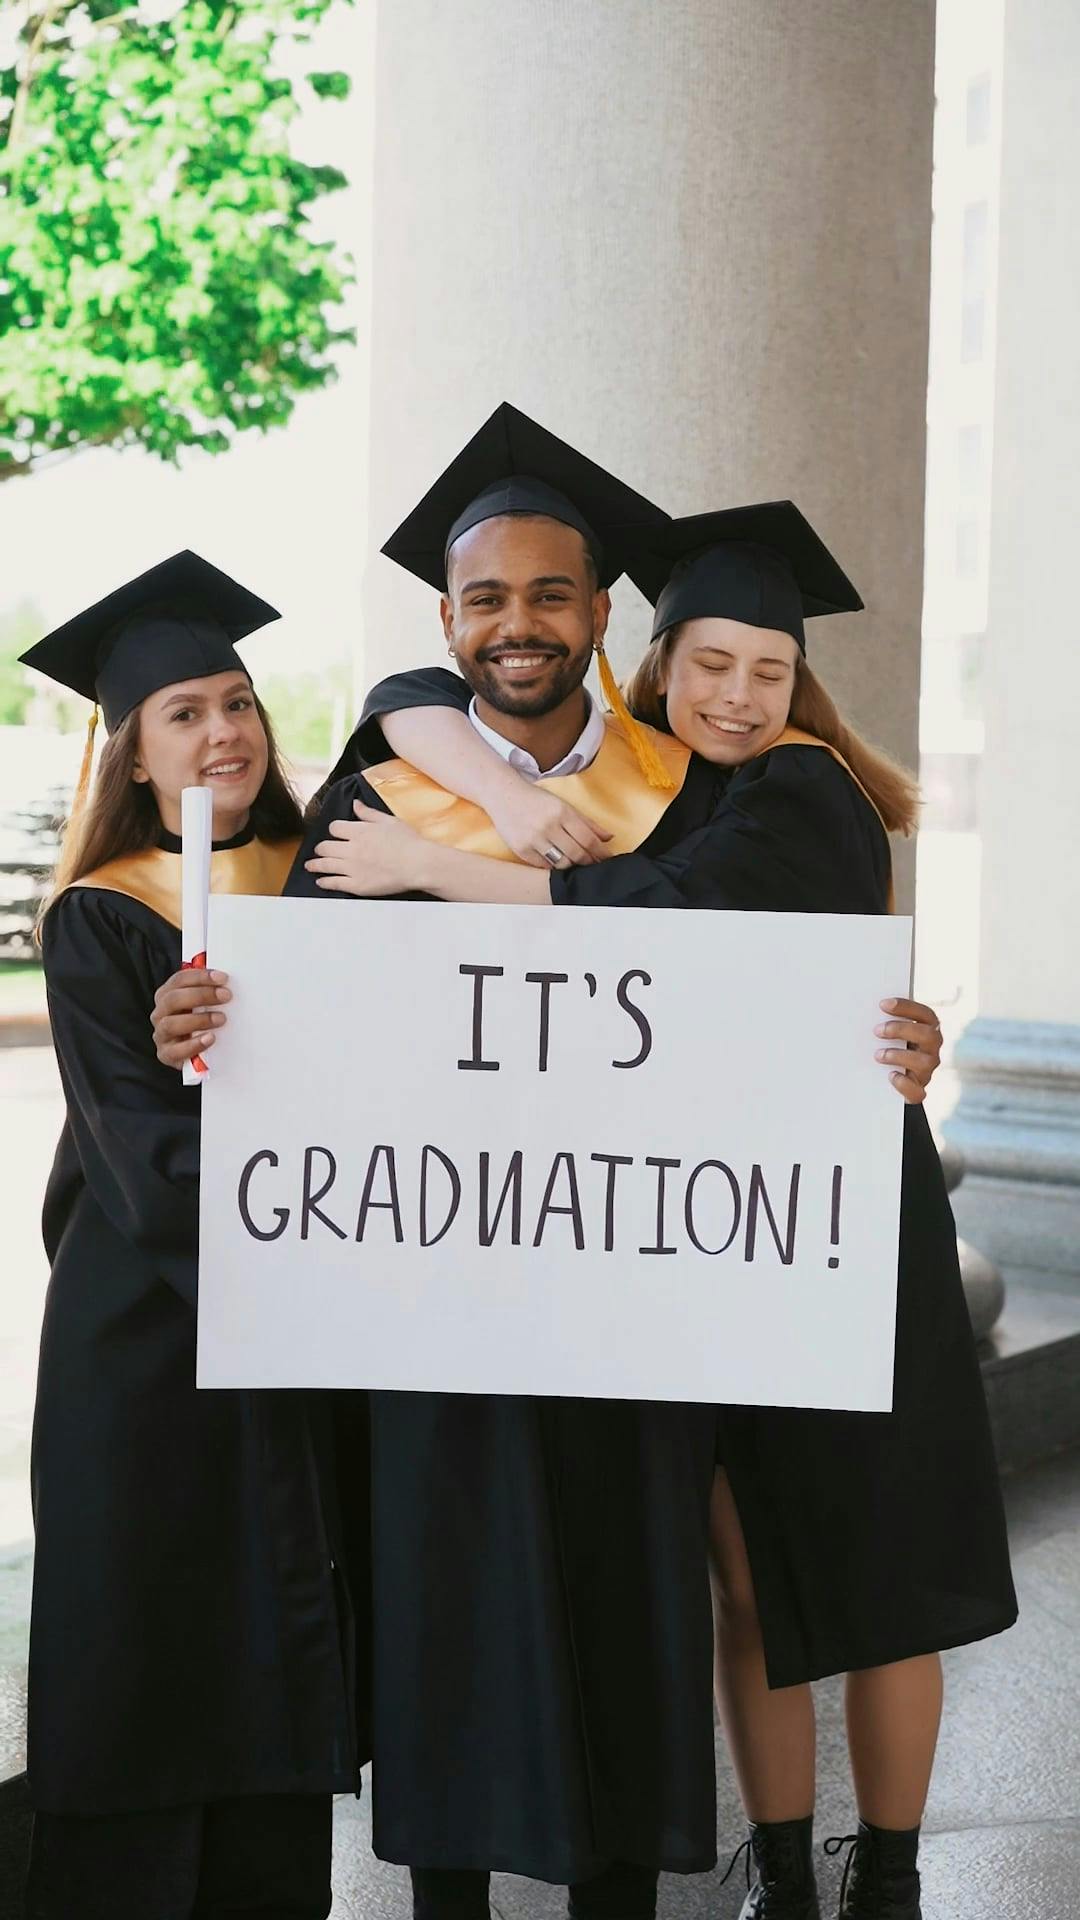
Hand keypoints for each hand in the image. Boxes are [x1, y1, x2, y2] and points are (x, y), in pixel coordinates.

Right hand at [151, 968, 230, 1069]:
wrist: (196, 1054)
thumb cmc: (201, 1024)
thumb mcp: (204, 1005)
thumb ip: (210, 993)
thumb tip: (228, 983)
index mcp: (167, 995)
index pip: (179, 980)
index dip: (200, 977)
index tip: (223, 978)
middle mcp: (160, 1013)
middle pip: (173, 999)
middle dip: (201, 995)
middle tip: (226, 996)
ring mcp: (161, 1035)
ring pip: (171, 1024)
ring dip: (199, 1020)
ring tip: (221, 1019)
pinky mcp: (165, 1054)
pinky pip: (175, 1051)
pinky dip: (194, 1044)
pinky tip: (210, 1038)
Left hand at [304, 802, 429, 894]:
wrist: (418, 864)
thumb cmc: (408, 842)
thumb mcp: (389, 821)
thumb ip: (368, 813)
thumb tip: (355, 805)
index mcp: (359, 831)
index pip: (335, 828)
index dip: (334, 830)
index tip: (335, 834)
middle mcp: (351, 849)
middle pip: (325, 847)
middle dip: (321, 848)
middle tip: (319, 850)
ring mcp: (352, 868)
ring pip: (325, 865)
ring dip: (315, 865)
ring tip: (310, 866)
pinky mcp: (356, 885)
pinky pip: (334, 883)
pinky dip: (324, 882)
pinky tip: (321, 881)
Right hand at [488, 781, 611, 868]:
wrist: (504, 795)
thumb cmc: (537, 800)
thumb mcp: (564, 805)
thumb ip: (587, 822)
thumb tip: (608, 837)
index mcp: (562, 812)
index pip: (588, 839)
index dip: (601, 852)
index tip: (606, 858)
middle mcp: (548, 826)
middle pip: (577, 854)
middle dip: (589, 861)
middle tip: (593, 864)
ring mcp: (534, 839)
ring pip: (562, 863)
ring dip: (572, 865)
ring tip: (576, 863)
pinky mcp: (521, 849)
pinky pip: (544, 865)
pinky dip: (553, 865)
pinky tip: (557, 861)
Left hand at [875, 998, 942, 1103]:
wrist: (888, 1080)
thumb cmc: (889, 1047)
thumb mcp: (890, 1033)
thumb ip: (886, 1021)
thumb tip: (864, 1010)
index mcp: (928, 1030)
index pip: (925, 1014)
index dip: (906, 1007)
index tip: (883, 1004)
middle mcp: (932, 1049)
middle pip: (929, 1035)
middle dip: (901, 1030)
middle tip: (877, 1030)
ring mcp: (927, 1071)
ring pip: (925, 1062)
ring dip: (899, 1055)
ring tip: (878, 1055)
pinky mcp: (918, 1090)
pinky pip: (918, 1092)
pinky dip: (904, 1084)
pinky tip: (890, 1075)